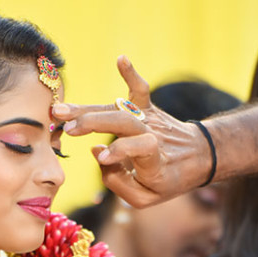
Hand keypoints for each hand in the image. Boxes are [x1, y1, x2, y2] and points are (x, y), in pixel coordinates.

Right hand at [52, 56, 208, 206]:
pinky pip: (139, 90)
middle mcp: (152, 135)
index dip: (121, 150)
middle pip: (123, 122)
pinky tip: (121, 59)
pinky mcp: (146, 109)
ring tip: (59, 111)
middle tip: (66, 130)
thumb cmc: (166, 181)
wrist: (198, 156)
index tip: (102, 157)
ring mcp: (149, 120)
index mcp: (155, 161)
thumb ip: (118, 183)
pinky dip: (131, 74)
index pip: (141, 148)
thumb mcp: (145, 198)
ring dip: (87, 109)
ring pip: (118, 110)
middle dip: (93, 123)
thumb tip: (98, 153)